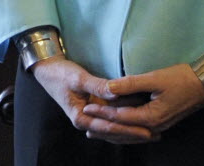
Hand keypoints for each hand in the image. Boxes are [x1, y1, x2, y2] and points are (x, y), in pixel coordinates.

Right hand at [32, 57, 154, 144]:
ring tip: (153, 132)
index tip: (146, 130)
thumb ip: (98, 86)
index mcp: (80, 117)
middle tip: (156, 134)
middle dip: (135, 134)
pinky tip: (138, 124)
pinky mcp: (93, 111)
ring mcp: (90, 117)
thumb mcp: (79, 78)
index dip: (129, 129)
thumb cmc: (61, 74)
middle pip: (113, 133)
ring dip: (132, 131)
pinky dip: (125, 122)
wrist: (48, 70)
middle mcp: (86, 122)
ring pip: (114, 129)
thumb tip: (117, 92)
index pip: (109, 127)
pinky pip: (111, 121)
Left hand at [80, 62, 203, 140]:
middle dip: (104, 126)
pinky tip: (117, 124)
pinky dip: (125, 128)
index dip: (102, 113)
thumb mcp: (154, 78)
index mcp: (152, 117)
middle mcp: (155, 126)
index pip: (121, 118)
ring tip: (95, 128)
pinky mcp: (162, 121)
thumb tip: (108, 87)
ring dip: (113, 130)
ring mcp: (159, 125)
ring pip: (131, 132)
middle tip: (85, 123)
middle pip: (124, 129)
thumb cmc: (181, 78)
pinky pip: (138, 128)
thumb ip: (130, 84)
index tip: (86, 108)